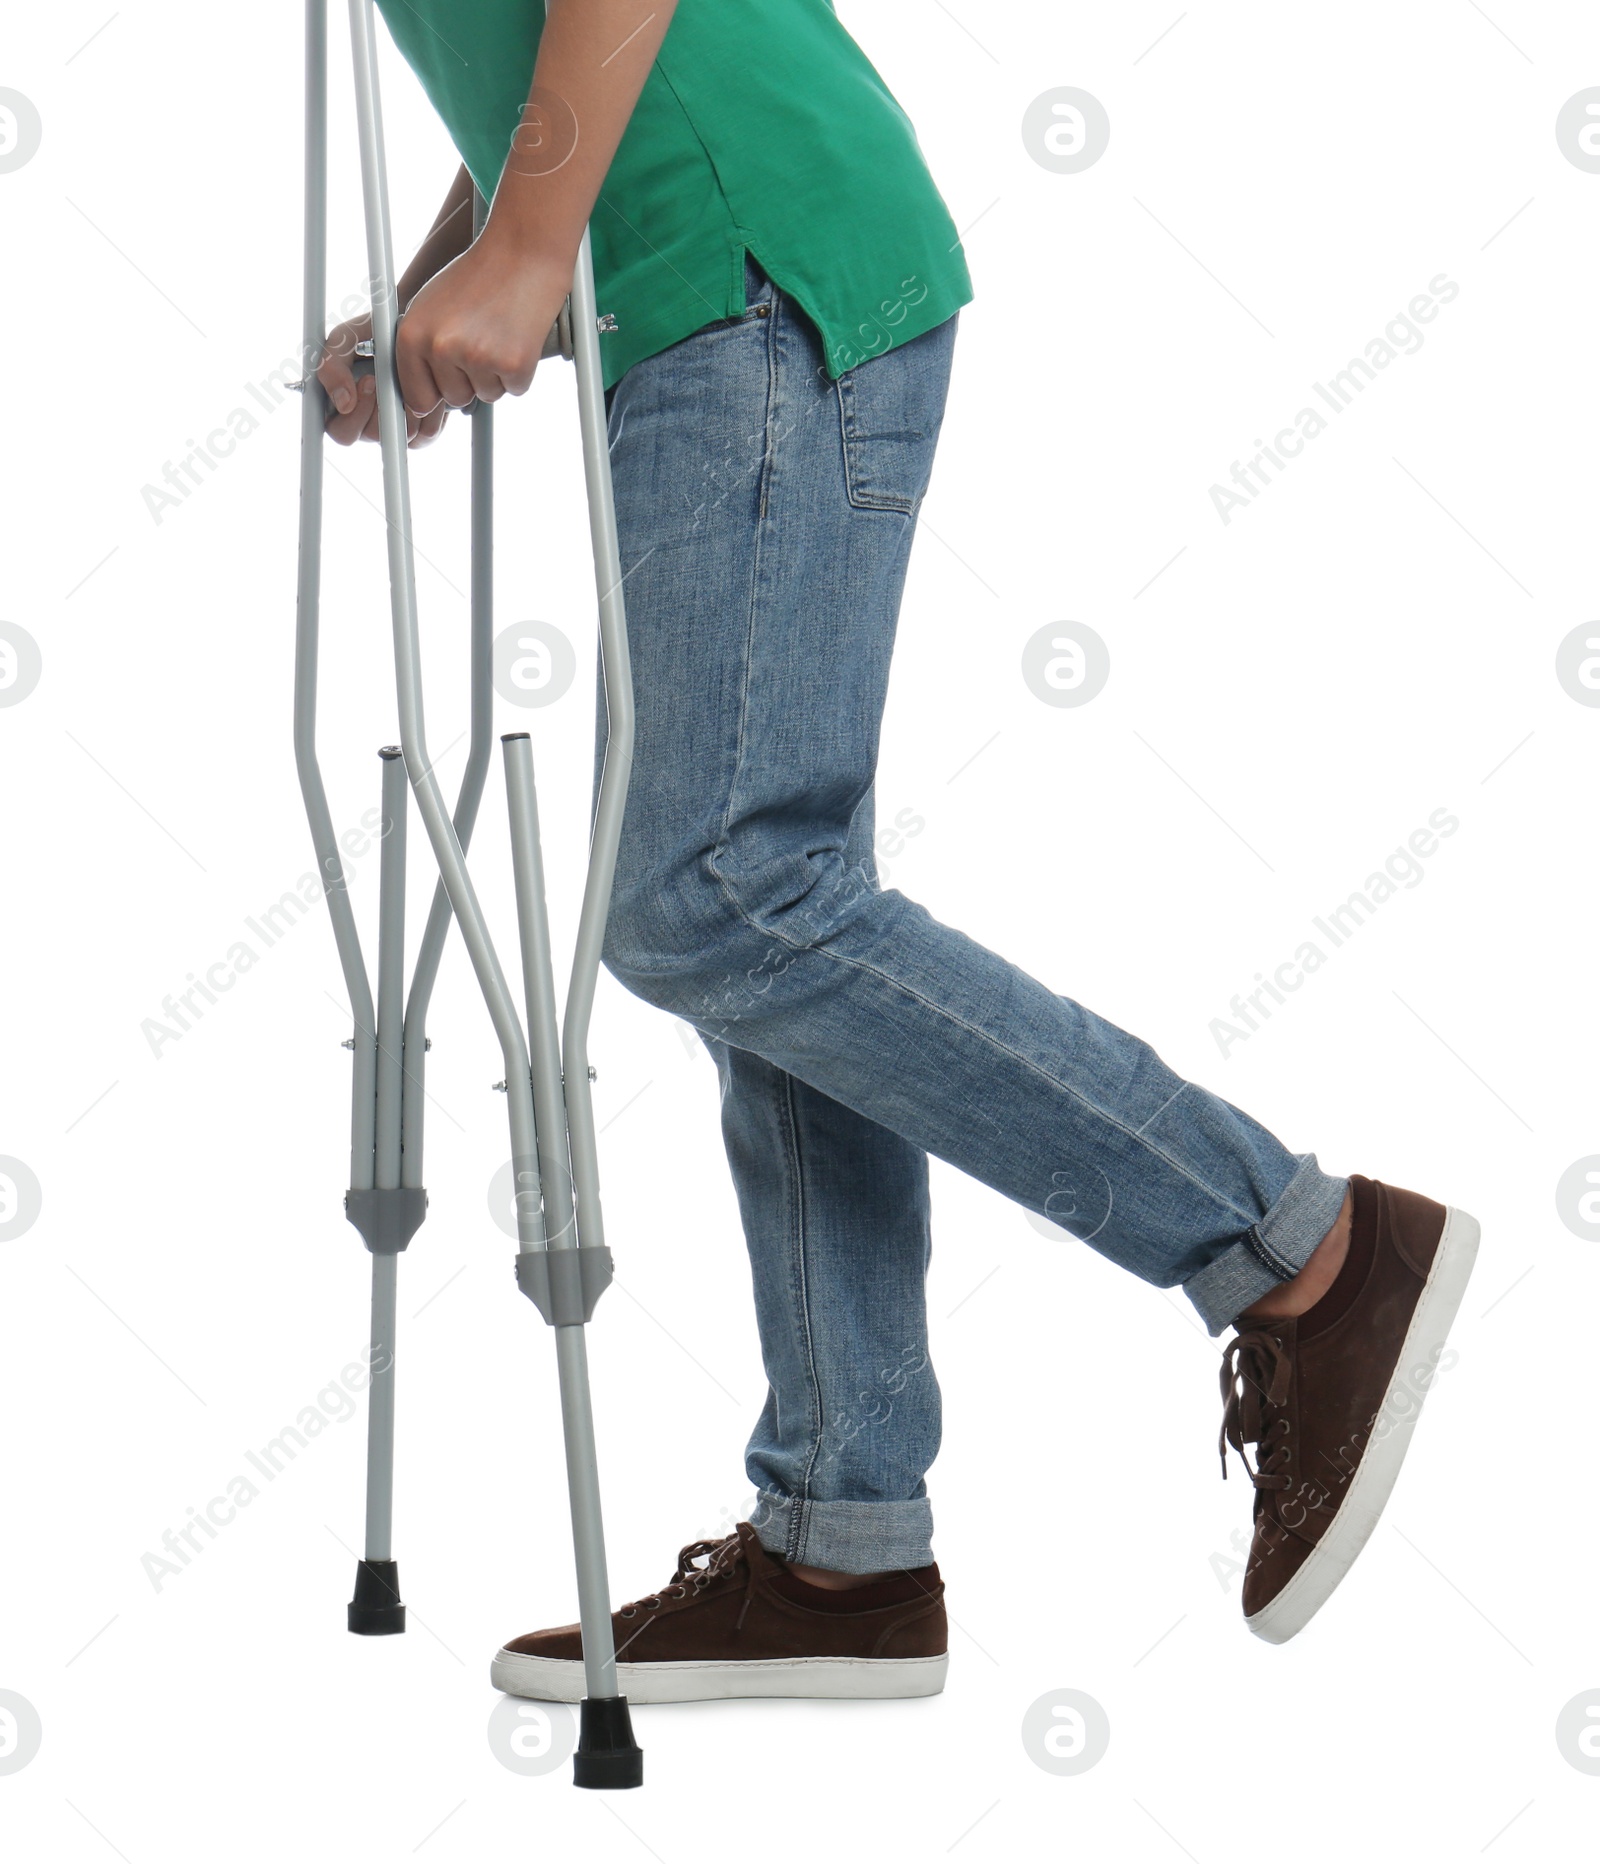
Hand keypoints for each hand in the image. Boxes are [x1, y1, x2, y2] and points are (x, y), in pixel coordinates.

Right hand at [313, 310, 451, 449]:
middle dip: (378, 405)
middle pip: (370, 435)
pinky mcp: (423, 429)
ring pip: (398, 435)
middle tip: (384, 376)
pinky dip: (426, 407)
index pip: (341, 432)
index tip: (367, 382)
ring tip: (403, 373)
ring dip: (403, 402)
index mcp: (344, 407)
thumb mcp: (346, 339)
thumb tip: (343, 403)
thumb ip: (331, 366)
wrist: (413, 324)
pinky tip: (422, 382)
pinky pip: (425, 433)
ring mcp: (396, 427)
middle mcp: (370, 421)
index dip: (350, 417)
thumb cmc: (376, 331)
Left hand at [394, 232, 572, 432]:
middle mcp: (440, 348)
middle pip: (454, 399)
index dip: (434, 394)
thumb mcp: (431, 307)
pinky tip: (517, 338)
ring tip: (499, 334)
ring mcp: (477, 358)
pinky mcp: (512, 364)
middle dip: (469, 380)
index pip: (417, 398)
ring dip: (495, 374)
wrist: (522, 253)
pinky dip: (519, 371)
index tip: (444, 390)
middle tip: (480, 341)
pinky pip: (515, 389)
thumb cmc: (478, 277)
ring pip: (486, 395)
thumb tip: (417, 403)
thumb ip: (420, 350)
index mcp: (412, 335)